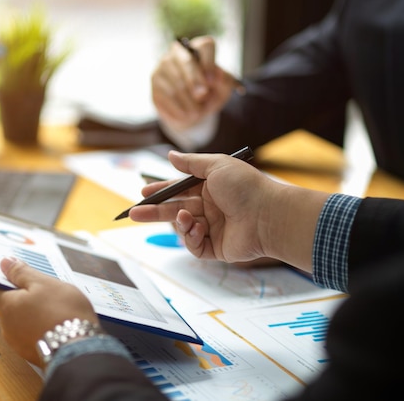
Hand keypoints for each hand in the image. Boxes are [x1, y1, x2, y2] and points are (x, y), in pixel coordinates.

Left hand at [0, 257, 98, 367]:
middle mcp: (7, 328)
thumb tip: (4, 263)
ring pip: (21, 320)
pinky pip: (32, 334)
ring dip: (31, 310)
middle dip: (19, 294)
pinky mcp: (34, 354)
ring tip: (53, 303)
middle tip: (39, 284)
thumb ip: (22, 273)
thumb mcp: (44, 283)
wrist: (81, 351)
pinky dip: (40, 325)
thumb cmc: (63, 313)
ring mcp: (20, 344)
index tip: (3, 271)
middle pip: (7, 305)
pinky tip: (57, 320)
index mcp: (6, 307)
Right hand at [129, 151, 327, 271]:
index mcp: (210, 188)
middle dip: (154, 212)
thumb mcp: (216, 165)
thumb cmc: (245, 186)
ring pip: (183, 228)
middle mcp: (210, 208)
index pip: (179, 189)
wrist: (268, 215)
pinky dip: (192, 237)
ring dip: (179, 222)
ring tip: (185, 217)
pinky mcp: (216, 248)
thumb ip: (190, 163)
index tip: (143, 193)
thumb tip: (170, 155)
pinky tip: (199, 228)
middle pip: (175, 210)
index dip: (161, 191)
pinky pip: (195, 245)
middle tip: (134, 213)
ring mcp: (213, 228)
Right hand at [151, 36, 237, 131]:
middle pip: (187, 61)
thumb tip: (216, 75)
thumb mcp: (222, 90)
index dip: (209, 63)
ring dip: (188, 102)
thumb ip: (223, 82)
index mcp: (200, 49)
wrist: (190, 111)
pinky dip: (178, 108)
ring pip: (176, 82)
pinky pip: (165, 95)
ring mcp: (163, 65)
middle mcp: (179, 52)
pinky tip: (185, 115)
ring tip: (196, 114)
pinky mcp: (154, 80)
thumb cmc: (209, 96)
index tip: (212, 82)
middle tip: (202, 96)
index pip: (206, 46)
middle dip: (195, 81)